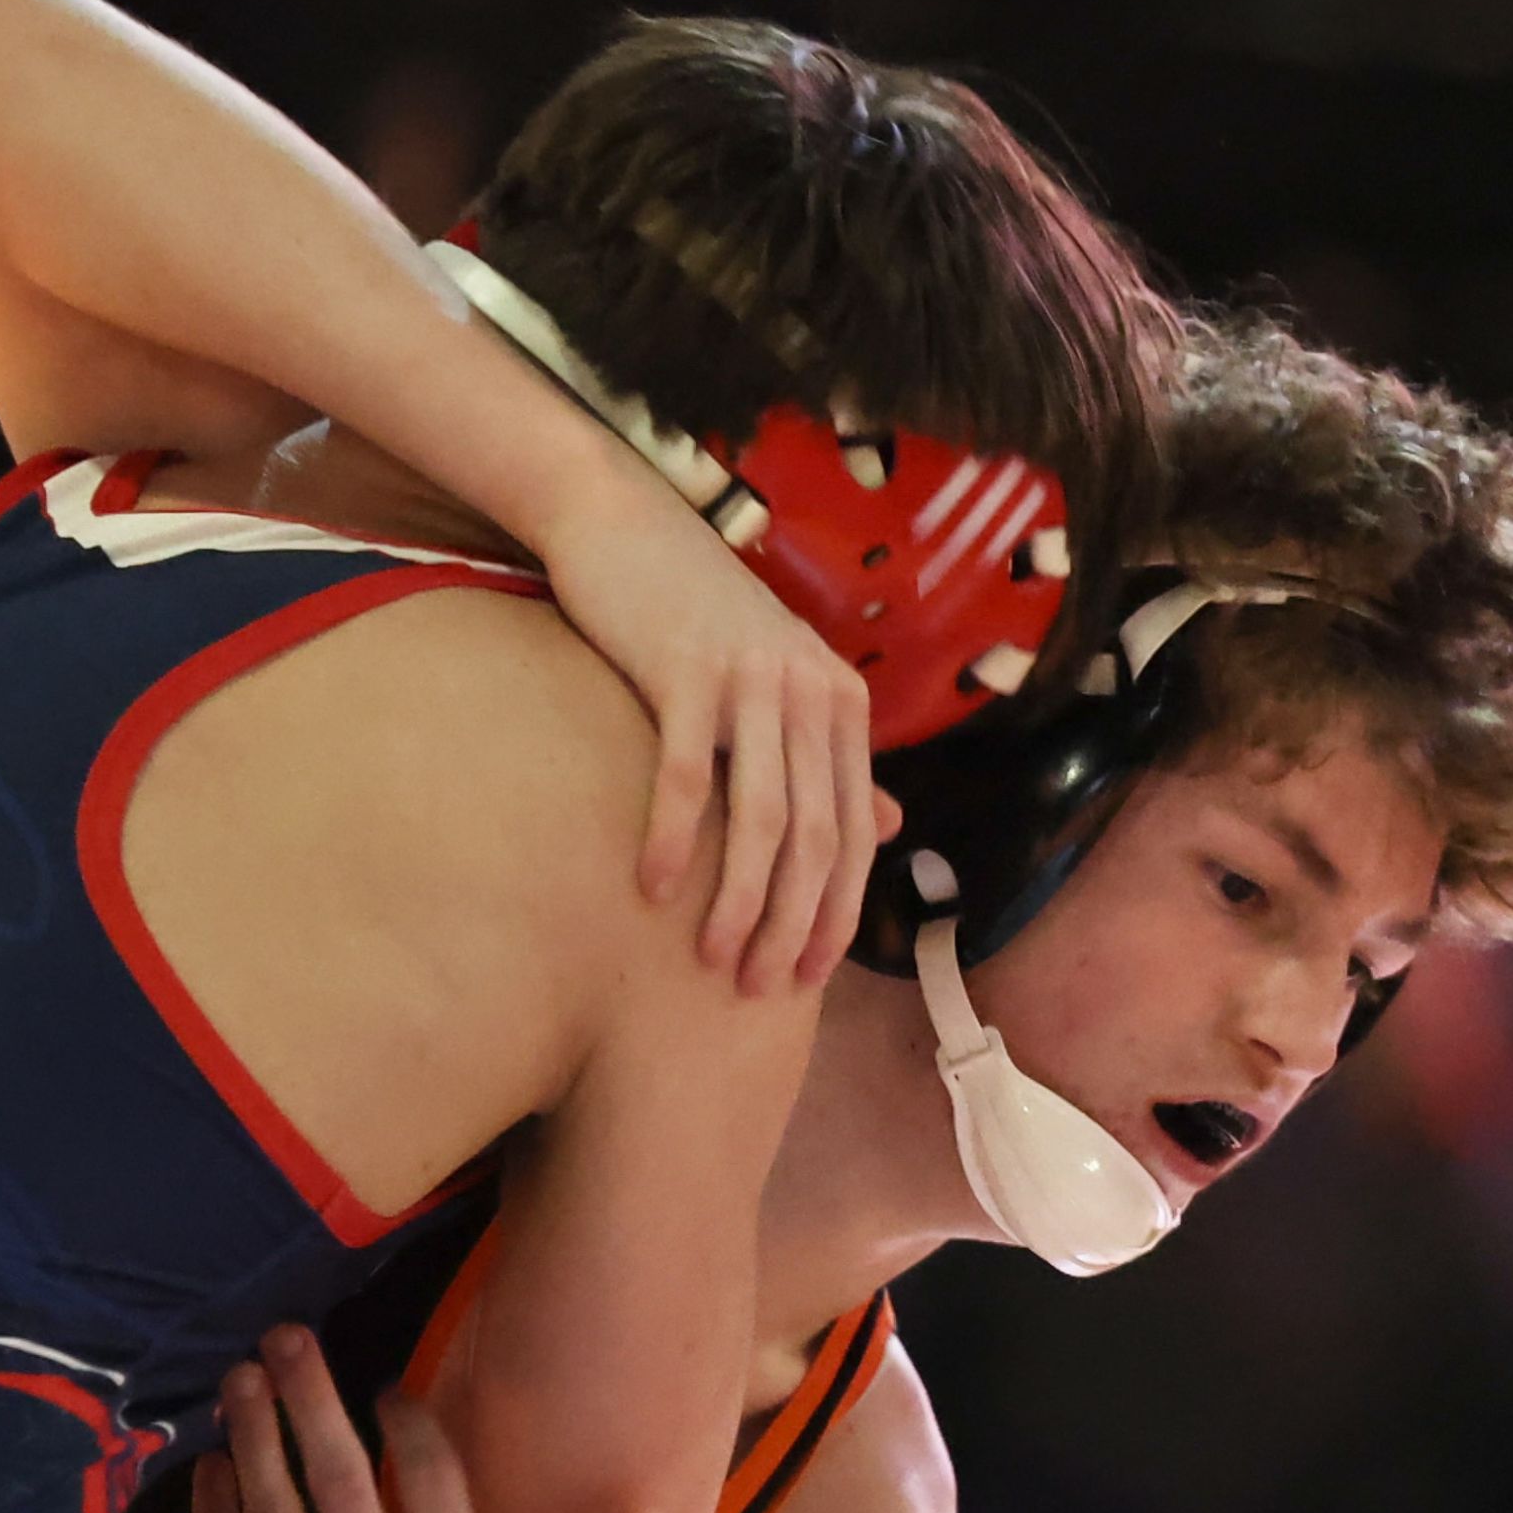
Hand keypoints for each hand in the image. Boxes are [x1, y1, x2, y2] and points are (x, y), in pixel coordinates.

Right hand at [530, 479, 902, 994]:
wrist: (624, 525)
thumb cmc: (695, 616)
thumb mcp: (779, 683)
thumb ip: (832, 757)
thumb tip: (889, 830)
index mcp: (840, 702)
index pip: (855, 831)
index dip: (836, 912)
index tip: (806, 977)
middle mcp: (809, 690)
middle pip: (816, 836)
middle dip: (792, 924)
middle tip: (756, 988)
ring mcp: (752, 678)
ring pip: (761, 817)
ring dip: (740, 901)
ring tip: (713, 960)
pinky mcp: (688, 669)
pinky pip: (687, 775)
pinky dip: (673, 839)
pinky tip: (653, 891)